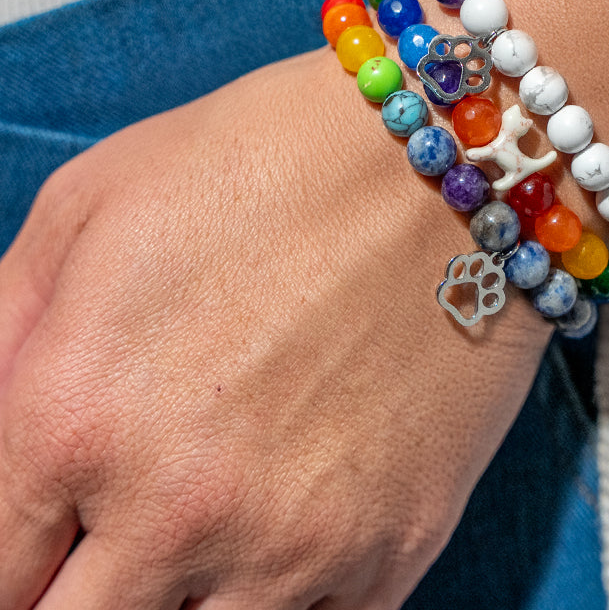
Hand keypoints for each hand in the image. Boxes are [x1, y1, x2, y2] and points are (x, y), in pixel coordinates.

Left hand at [0, 0, 608, 607]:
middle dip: (73, 590)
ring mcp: (296, 543)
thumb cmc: (274, 156)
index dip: (7, 559)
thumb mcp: (94, 200)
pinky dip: (280, 605)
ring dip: (179, 603)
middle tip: (106, 546)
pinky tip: (284, 540)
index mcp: (72, 413)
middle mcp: (175, 505)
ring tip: (201, 537)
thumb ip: (3, 328)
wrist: (452, 155)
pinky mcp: (394, 550)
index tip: (38, 540)